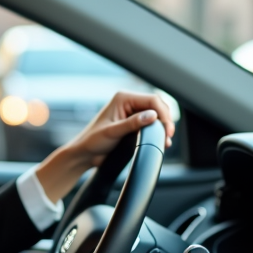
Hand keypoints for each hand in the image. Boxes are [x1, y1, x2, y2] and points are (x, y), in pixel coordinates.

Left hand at [34, 91, 176, 203]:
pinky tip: (160, 141)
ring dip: (162, 127)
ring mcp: (132, 113)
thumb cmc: (92, 140)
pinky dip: (157, 132)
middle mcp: (129, 103)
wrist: (85, 154)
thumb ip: (132, 123)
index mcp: (123, 98)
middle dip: (165, 120)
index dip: (163, 114)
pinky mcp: (133, 124)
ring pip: (156, 116)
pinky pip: (150, 124)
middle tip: (168, 137)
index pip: (152, 100)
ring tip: (165, 141)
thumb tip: (152, 116)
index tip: (167, 129)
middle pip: (157, 106)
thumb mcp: (112, 132)